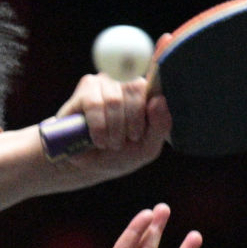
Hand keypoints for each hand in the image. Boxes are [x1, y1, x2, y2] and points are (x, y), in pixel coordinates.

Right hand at [50, 73, 170, 182]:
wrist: (87, 165)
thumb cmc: (119, 155)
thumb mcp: (147, 148)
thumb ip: (160, 127)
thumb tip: (159, 100)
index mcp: (146, 95)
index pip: (155, 88)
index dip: (147, 113)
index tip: (136, 136)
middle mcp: (127, 82)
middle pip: (136, 90)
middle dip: (129, 123)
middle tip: (120, 144)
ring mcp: (106, 82)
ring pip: (114, 99)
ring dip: (112, 128)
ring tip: (108, 144)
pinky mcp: (86, 88)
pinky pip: (94, 103)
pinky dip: (97, 125)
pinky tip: (97, 139)